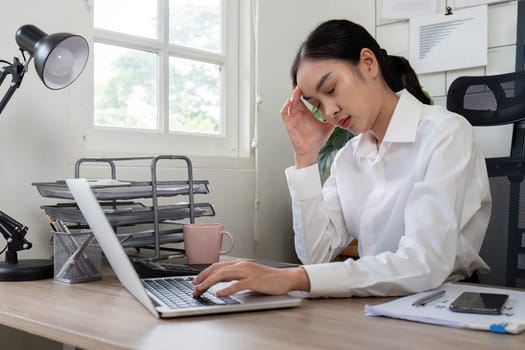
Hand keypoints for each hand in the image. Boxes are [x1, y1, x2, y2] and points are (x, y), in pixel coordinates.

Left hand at [192, 259, 310, 296]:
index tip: (196, 281)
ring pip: (223, 275)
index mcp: (240, 264)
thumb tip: (220, 283)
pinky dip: (226, 289)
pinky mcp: (254, 281)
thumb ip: (235, 277)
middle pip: (217, 269)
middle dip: (203, 278)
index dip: (205, 273)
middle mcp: (242, 265)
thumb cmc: (268, 278)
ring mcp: (248, 272)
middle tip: (194, 287)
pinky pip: (237, 284)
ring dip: (210, 283)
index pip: (217, 266)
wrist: (285, 278)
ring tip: (201, 289)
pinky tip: (219, 293)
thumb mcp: (248, 275)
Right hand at [280, 86, 334, 167]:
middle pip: (296, 98)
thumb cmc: (316, 140)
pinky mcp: (289, 124)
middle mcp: (298, 114)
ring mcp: (293, 118)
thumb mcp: (328, 126)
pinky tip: (290, 101)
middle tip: (302, 82)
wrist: (311, 151)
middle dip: (298, 90)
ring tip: (296, 90)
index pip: (304, 98)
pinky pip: (285, 113)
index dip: (305, 90)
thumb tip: (345, 113)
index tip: (310, 82)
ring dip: (292, 96)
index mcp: (306, 112)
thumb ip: (333, 118)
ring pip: (290, 104)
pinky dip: (286, 107)